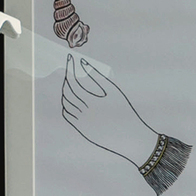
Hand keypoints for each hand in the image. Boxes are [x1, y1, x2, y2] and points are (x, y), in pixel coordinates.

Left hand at [60, 53, 159, 169]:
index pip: (73, 82)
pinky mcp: (81, 130)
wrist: (130, 136)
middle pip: (67, 92)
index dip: (69, 69)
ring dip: (66, 91)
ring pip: (66, 103)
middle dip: (66, 79)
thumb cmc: (125, 110)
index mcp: (92, 102)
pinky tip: (71, 98)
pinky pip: (67, 115)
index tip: (69, 58)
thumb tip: (83, 62)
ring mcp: (81, 123)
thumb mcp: (114, 91)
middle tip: (69, 69)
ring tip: (71, 82)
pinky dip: (66, 104)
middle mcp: (84, 114)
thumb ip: (97, 76)